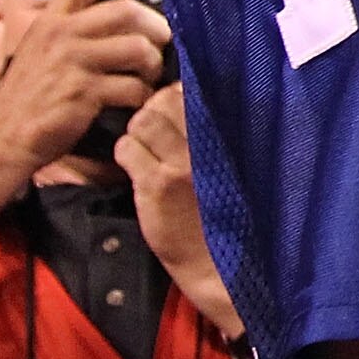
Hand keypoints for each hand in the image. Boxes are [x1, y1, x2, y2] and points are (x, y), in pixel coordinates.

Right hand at [0, 0, 169, 197]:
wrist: (4, 137)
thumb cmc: (30, 95)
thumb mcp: (41, 50)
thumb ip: (74, 30)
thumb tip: (125, 15)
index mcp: (50, 19)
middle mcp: (60, 33)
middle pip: (127, 11)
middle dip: (157, 26)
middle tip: (164, 42)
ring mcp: (71, 62)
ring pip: (138, 48)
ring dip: (155, 63)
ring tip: (150, 76)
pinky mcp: (84, 93)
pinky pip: (134, 86)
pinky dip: (145, 95)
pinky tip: (138, 101)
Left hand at [115, 84, 240, 339]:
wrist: (220, 266)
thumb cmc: (227, 217)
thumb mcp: (232, 169)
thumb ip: (215, 138)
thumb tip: (187, 103)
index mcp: (229, 139)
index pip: (197, 93)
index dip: (178, 93)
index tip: (175, 107)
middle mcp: (208, 145)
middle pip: (165, 99)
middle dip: (153, 108)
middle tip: (154, 131)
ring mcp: (181, 164)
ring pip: (142, 120)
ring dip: (137, 131)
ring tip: (144, 151)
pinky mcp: (157, 185)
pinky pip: (127, 149)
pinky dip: (126, 154)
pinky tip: (136, 170)